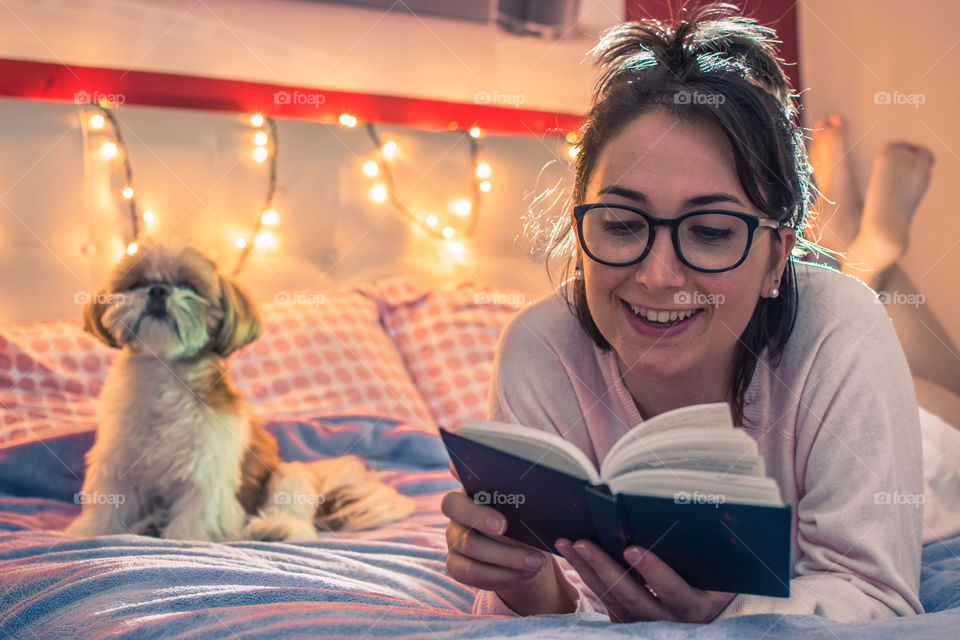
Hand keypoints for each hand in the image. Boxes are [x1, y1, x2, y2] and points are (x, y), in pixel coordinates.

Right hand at [442, 463, 574, 614]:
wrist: (530, 560)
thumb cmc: (532, 525)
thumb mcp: (533, 511)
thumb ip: (528, 498)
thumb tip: (543, 489)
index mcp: (475, 485)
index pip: (457, 468)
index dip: (460, 467)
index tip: (476, 470)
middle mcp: (458, 508)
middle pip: (451, 505)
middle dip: (479, 515)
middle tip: (504, 526)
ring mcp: (453, 536)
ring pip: (468, 544)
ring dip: (505, 555)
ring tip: (535, 561)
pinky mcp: (456, 564)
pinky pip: (469, 572)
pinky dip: (500, 576)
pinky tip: (524, 574)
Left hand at [557, 539, 736, 622]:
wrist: (708, 619)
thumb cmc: (715, 587)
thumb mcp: (720, 578)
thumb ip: (706, 555)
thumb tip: (698, 517)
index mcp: (694, 607)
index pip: (673, 590)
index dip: (653, 571)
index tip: (632, 549)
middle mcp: (667, 621)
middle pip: (631, 596)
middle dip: (605, 568)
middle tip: (584, 543)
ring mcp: (643, 623)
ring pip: (610, 597)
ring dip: (586, 569)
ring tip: (567, 543)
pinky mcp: (626, 621)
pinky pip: (602, 597)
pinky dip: (585, 574)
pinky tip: (571, 553)